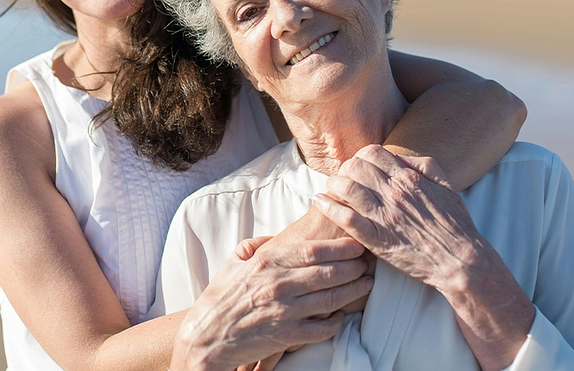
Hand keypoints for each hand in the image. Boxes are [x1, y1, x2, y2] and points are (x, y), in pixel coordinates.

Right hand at [171, 235, 372, 370]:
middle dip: (354, 266)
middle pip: (328, 272)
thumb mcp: (234, 262)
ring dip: (354, 290)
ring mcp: (284, 311)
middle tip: (368, 262)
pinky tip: (343, 315)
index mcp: (267, 262)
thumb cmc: (220, 297)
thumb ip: (257, 245)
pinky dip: (336, 321)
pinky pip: (321, 328)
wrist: (205, 336)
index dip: (340, 246)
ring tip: (367, 283)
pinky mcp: (286, 336)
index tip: (356, 243)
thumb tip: (276, 237)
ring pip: (330, 298)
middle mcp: (278, 284)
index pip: (313, 250)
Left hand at [313, 144, 484, 289]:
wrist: (459, 260)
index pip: (372, 153)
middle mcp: (393, 193)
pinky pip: (345, 218)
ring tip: (330, 188)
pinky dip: (328, 207)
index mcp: (408, 179)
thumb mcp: (446, 186)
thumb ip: (424, 165)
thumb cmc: (455, 225)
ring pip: (346, 187)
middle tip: (343, 178)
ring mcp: (383, 216)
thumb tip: (401, 157)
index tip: (358, 166)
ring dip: (333, 184)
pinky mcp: (376, 239)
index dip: (360, 156)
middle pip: (355, 167)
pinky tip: (319, 202)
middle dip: (345, 168)